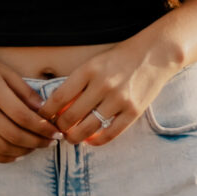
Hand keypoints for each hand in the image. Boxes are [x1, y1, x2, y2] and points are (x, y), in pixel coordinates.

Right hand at [0, 51, 59, 162]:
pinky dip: (4, 158)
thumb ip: (26, 93)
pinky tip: (18, 154)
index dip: (43, 128)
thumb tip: (45, 113)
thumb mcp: (6, 72)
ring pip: (2, 147)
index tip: (56, 132)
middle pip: (14, 135)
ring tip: (36, 147)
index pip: (23, 117)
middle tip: (51, 142)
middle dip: (37, 142)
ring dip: (24, 151)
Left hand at [44, 38, 185, 146]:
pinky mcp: (134, 111)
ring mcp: (119, 100)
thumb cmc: (119, 59)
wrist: (154, 54)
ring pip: (88, 128)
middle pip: (71, 116)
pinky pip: (110, 133)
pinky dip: (97, 141)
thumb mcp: (94, 64)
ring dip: (75, 137)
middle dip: (59, 127)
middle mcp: (103, 85)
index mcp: (89, 70)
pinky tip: (90, 140)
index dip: (47, 112)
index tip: (42, 117)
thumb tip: (57, 108)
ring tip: (71, 137)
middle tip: (56, 130)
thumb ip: (77, 83)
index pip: (59, 97)